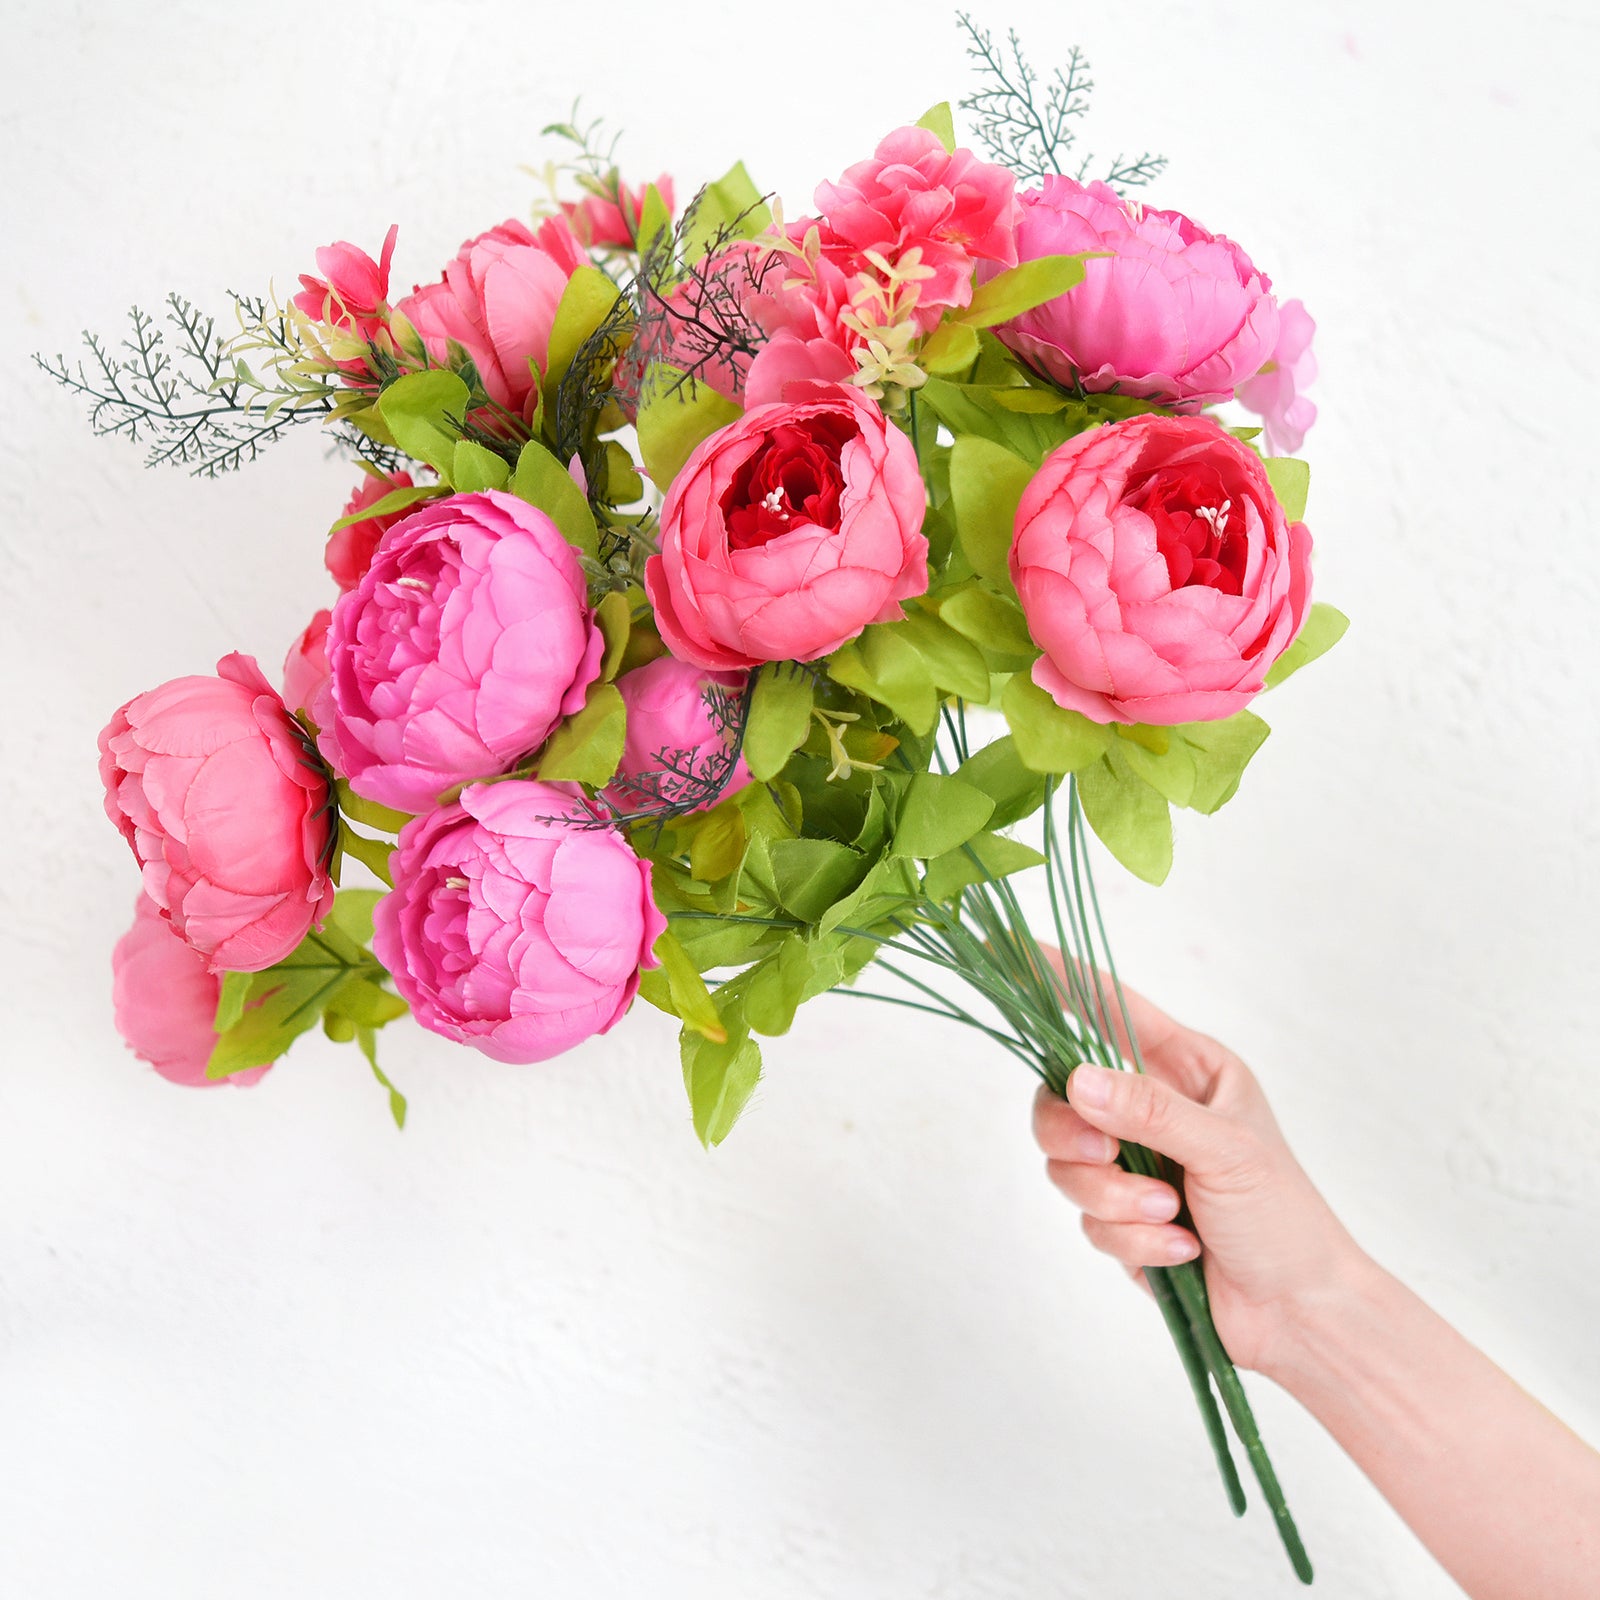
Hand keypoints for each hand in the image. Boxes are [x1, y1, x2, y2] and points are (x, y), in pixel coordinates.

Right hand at [1031, 965, 1362, 1376]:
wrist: (1299, 1315)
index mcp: (1186, 1068)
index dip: (1058, 977)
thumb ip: (1150, 1111)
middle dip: (1074, 1132)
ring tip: (1170, 1214)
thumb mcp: (1226, 1150)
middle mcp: (1151, 1108)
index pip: (1109, 1008)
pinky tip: (1180, 1249)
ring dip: (1114, 1197)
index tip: (1011, 949)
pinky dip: (1131, 1237)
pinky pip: (1087, 1217)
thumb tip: (1076, 1081)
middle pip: (1060, 1095)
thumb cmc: (1284, 1218)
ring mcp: (1131, 1163)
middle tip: (1104, 1153)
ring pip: (1065, 1162)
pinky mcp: (1120, 1216)